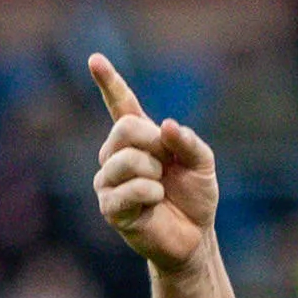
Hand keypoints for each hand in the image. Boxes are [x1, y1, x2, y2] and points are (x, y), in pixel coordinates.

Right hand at [90, 54, 217, 273]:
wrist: (195, 238)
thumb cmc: (195, 197)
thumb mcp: (202, 164)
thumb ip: (189, 142)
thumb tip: (168, 127)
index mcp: (138, 138)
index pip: (120, 104)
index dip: (109, 82)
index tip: (95, 59)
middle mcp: (116, 154)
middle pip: (125, 129)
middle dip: (155, 145)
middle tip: (167, 165)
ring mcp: (108, 179)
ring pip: (125, 160)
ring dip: (153, 173)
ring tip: (162, 188)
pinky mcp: (110, 206)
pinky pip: (128, 190)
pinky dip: (151, 194)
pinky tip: (156, 201)